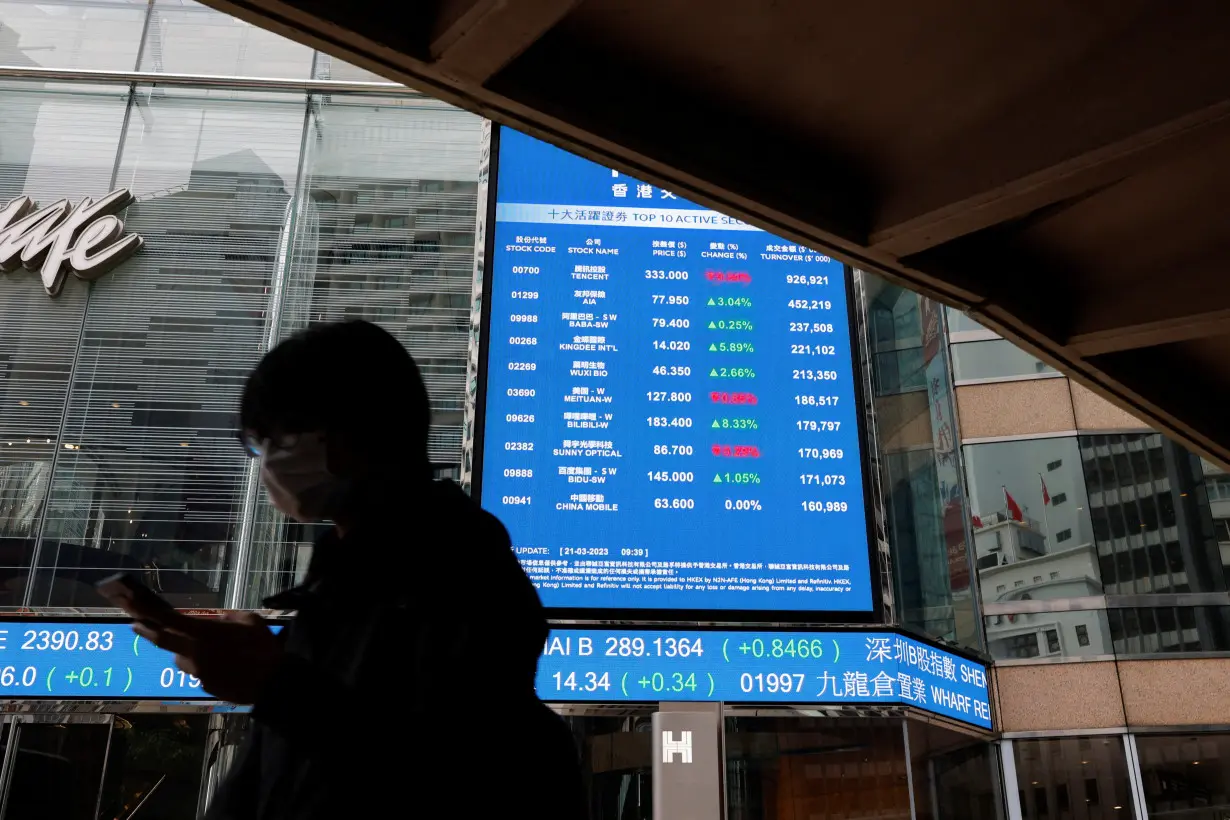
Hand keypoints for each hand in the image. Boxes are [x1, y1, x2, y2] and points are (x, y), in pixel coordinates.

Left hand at [133, 612, 281, 704]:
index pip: (167, 619)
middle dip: (147, 630)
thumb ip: (228, 618)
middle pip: (162, 640)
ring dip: (185, 650)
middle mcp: (193, 653)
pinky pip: (198, 671)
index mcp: (204, 633)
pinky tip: (224, 664)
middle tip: (136, 624)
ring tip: (207, 648)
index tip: (130, 604)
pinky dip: (204, 665)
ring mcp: (197, 672)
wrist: (273, 684)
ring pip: (182, 657)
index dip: (146, 611)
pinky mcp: (204, 686)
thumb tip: (217, 620)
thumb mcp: (250, 620)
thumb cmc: (264, 648)